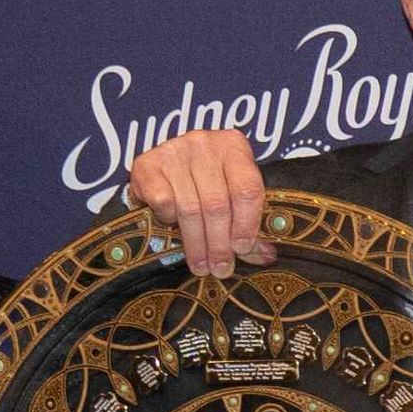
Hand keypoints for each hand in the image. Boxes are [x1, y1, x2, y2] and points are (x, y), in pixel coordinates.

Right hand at [127, 127, 275, 272]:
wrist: (163, 165)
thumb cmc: (206, 181)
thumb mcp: (232, 194)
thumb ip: (248, 222)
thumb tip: (265, 255)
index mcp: (234, 146)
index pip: (247, 188)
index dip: (247, 223)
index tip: (242, 249)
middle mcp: (204, 143)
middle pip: (217, 203)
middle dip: (219, 243)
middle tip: (221, 268)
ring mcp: (174, 151)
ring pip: (190, 208)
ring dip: (197, 243)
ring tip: (202, 265)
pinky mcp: (147, 164)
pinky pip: (163, 202)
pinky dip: (169, 220)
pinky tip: (173, 227)